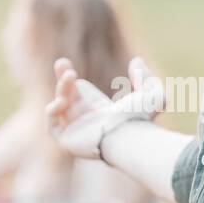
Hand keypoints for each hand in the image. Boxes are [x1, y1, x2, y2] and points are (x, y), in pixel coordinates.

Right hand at [46, 56, 164, 160]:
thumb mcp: (151, 94)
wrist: (126, 137)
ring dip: (60, 90)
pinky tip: (62, 101)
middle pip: (66, 98)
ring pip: (58, 108)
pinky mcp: (67, 142)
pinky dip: (51, 111)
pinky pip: (51, 126)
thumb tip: (137, 60)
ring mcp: (75, 132)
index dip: (71, 79)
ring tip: (71, 76)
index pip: (79, 93)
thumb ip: (145, 77)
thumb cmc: (140, 120)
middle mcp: (86, 121)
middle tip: (61, 63)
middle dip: (62, 81)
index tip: (67, 63)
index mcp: (101, 111)